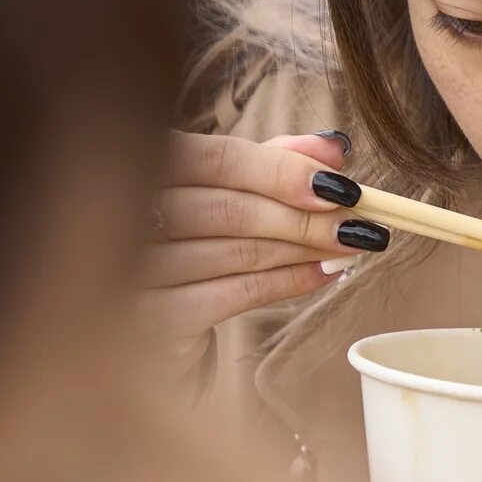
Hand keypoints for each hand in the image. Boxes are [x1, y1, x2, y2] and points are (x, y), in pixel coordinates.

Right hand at [140, 131, 386, 369]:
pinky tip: (324, 274)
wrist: (150, 333)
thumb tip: (331, 148)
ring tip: (350, 247)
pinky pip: (234, 294)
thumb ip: (273, 162)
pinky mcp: (150, 317)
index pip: (215, 159)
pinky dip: (288, 282)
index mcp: (142, 165)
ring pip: (237, 252)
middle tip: (359, 224)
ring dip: (304, 249)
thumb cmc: (193, 246)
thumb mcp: (230, 191)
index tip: (341, 187)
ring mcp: (130, 268)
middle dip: (304, 217)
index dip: (282, 171)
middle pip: (229, 209)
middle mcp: (122, 212)